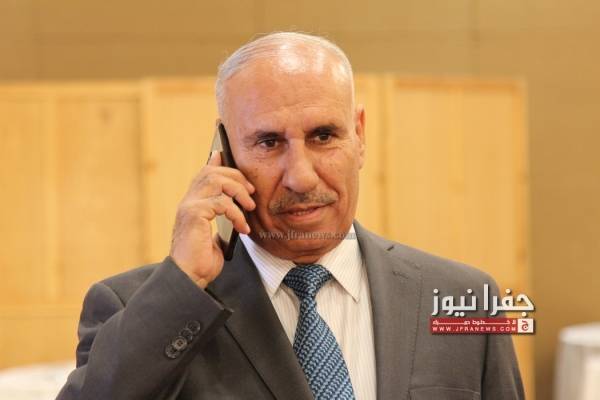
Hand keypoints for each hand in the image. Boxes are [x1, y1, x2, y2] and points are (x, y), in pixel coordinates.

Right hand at [169, 151, 255, 287]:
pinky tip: (243, 228)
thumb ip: (220, 220)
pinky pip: (221, 203)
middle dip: (236, 177)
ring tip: (249, 208)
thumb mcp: (215, 236)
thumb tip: (232, 210)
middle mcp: (188, 202)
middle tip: (251, 192)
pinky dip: (237, 214)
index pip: (203, 174)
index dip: (214, 161)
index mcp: (193, 204)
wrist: (190, 277)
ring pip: (217, 181)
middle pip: (212, 172)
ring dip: (238, 192)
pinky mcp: (194, 215)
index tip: (223, 152)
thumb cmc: (201, 260)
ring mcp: (189, 207)